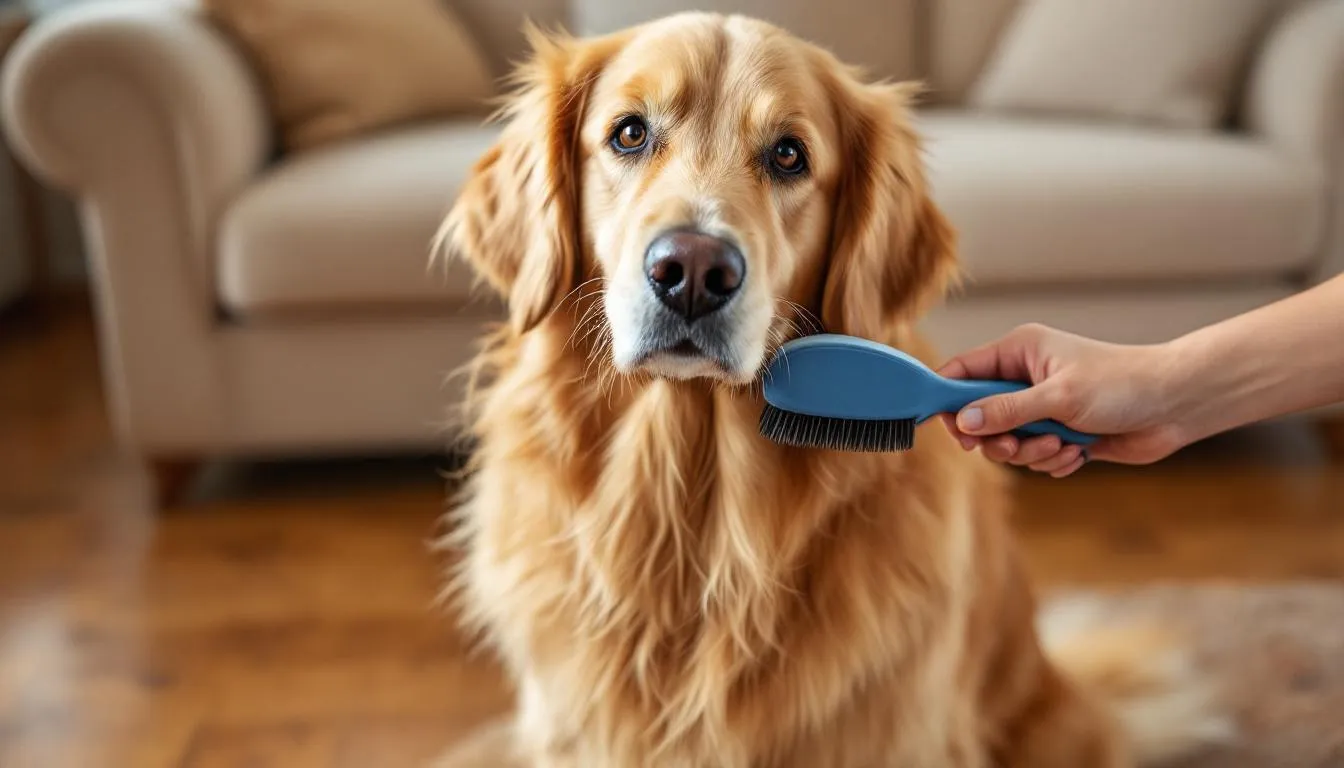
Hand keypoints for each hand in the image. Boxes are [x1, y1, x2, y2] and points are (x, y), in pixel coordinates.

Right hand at [937, 324, 1187, 476]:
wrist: (1175, 406)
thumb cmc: (1122, 385)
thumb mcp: (1058, 396)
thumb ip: (1007, 409)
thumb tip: (964, 421)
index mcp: (1019, 352)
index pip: (962, 371)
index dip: (948, 400)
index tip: (952, 430)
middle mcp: (1025, 378)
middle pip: (980, 415)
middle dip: (997, 438)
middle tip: (1012, 446)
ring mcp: (1042, 407)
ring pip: (1008, 442)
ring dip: (1031, 452)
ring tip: (1061, 445)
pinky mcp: (1060, 434)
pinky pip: (1034, 457)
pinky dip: (1052, 461)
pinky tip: (1078, 452)